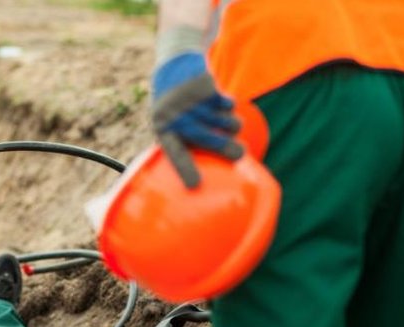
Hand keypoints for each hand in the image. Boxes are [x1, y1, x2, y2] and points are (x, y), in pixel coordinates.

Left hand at [151, 52, 242, 188]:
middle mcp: (176, 115)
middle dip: (224, 148)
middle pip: (205, 137)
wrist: (175, 64)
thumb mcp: (169, 123)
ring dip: (231, 125)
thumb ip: (181, 142)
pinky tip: (220, 103)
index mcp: (162, 129)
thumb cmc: (174, 106)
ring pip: (223, 121)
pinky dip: (229, 107)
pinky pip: (227, 105)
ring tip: (228, 126)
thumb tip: (204, 176)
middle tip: (240, 155)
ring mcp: (191, 100)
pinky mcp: (206, 87)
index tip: (196, 185)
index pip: (174, 153)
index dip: (185, 169)